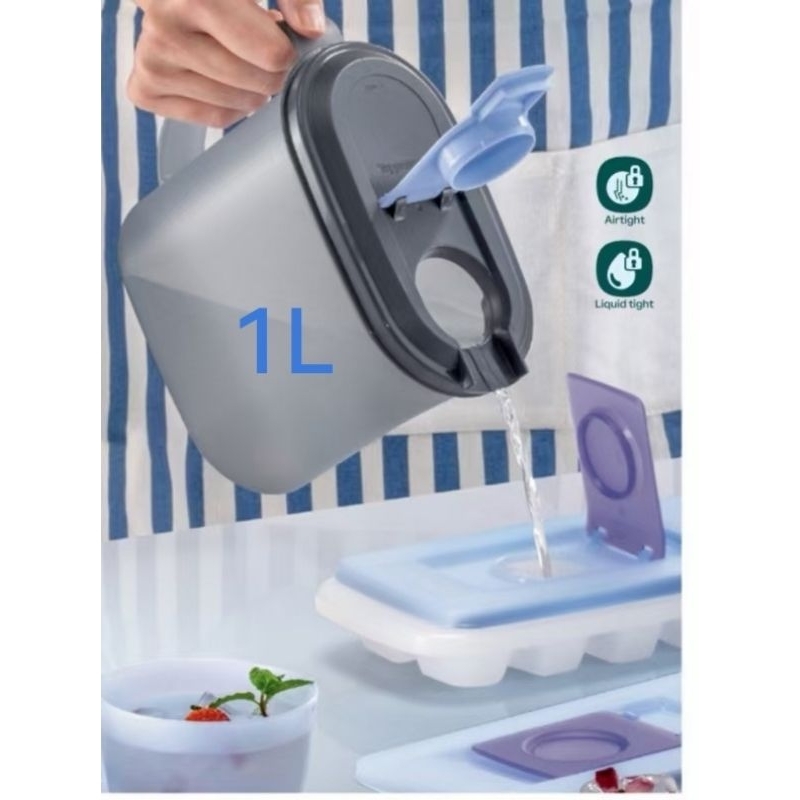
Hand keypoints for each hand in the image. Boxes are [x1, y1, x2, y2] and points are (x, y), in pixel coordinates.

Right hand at [128, 0, 325, 127]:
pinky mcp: (146, 88)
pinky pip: (213, 117)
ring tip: (240, 60)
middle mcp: (164, 27)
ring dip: (252, 91)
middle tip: (265, 54)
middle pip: (255, 83)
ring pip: (235, 104)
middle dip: (272, 73)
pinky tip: (222, 78)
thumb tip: (310, 29)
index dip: (286, 51)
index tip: (281, 37)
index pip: (270, 54)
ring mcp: (152, 61)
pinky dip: (230, 105)